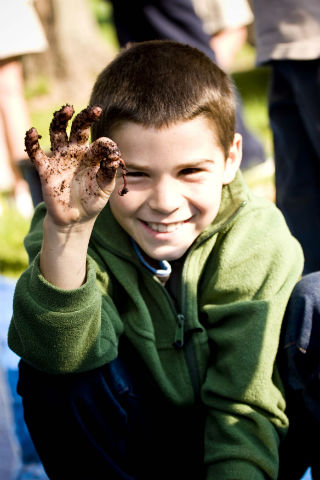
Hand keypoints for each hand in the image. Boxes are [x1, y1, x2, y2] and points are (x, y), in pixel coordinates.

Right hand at [24, 104, 126, 225]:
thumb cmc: (92, 201)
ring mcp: (60, 159)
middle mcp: (75, 153)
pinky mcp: (46, 170)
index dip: (105, 144)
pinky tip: (33, 132)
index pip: (99, 143)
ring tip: (67, 110)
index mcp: (92, 156)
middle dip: (85, 117)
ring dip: (61, 120)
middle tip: (95, 111)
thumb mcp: (105, 188)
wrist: (75, 219)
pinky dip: (32, 142)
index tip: (111, 150)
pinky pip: (36, 153)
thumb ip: (109, 172)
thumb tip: (115, 157)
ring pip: (57, 132)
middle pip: (78, 128)